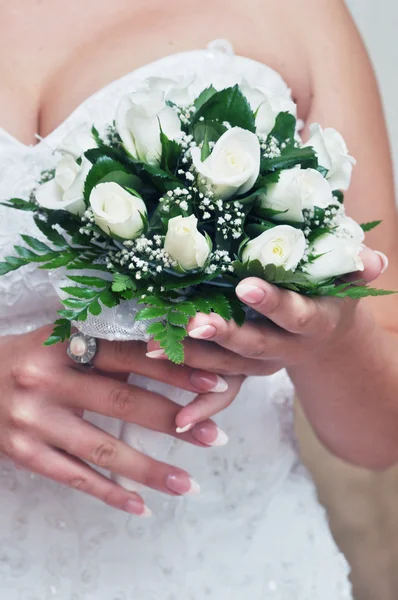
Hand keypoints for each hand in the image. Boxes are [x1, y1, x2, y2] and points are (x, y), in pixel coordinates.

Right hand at [0, 325, 241, 514]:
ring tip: (187, 483)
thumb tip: (167, 363)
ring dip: (149, 468)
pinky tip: (140, 505)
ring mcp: (33, 420)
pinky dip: (109, 493)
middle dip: (173, 421)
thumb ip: (105, 352)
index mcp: (62, 344)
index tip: (214, 381)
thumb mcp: (60, 342)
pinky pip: (73, 477)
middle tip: (213, 436)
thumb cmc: (27, 359)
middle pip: (121, 402)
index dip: (173, 368)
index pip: (129, 356)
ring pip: (101, 449)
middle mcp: (47, 380)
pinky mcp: (23, 453)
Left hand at [146, 247, 385, 430]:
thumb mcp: (348, 284)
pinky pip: (224, 392)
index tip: (244, 285)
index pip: (293, 312)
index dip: (272, 303)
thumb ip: (356, 270)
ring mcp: (263, 364)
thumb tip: (376, 259)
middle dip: (225, 336)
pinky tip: (178, 418)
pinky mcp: (244, 372)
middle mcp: (286, 348)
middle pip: (254, 345)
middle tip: (194, 323)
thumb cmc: (333, 299)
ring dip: (194, 362)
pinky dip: (201, 406)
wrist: (326, 342)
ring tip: (154, 350)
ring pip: (229, 367)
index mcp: (311, 322)